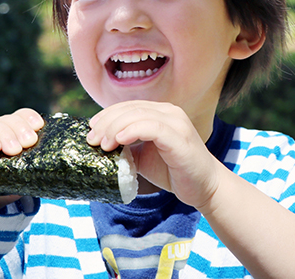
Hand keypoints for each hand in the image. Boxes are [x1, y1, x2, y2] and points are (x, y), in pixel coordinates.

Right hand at [0, 108, 43, 210]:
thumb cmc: (1, 189)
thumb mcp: (20, 182)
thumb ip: (31, 175)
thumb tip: (47, 172)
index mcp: (12, 136)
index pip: (21, 117)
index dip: (30, 118)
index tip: (39, 125)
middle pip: (8, 120)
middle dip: (20, 128)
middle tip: (29, 142)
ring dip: (5, 135)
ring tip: (14, 150)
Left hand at [87, 101, 222, 209]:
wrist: (203, 188)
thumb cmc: (173, 171)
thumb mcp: (143, 156)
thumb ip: (126, 146)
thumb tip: (100, 143)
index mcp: (160, 112)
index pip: (127, 106)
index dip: (106, 115)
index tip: (91, 130)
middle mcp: (169, 112)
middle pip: (130, 108)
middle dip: (107, 122)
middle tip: (92, 139)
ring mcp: (176, 122)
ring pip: (138, 115)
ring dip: (115, 127)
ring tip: (103, 144)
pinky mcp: (180, 137)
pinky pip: (152, 127)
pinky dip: (132, 131)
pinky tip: (120, 141)